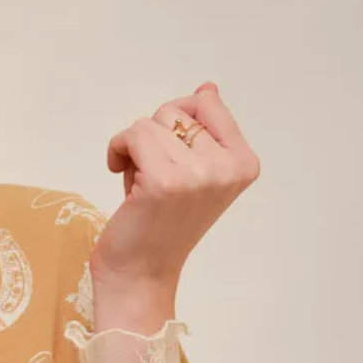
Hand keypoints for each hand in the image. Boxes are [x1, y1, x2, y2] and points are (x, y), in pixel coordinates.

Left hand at [92, 83, 260, 288]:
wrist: (140, 274)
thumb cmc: (160, 222)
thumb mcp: (192, 169)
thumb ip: (203, 130)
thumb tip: (209, 88)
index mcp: (244, 163)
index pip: (207, 102)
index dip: (177, 120)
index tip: (171, 153)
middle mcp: (228, 168)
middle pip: (175, 111)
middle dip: (154, 137)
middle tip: (153, 176)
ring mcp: (199, 174)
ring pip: (150, 123)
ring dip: (134, 148)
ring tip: (140, 182)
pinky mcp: (164, 181)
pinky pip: (132, 136)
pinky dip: (117, 150)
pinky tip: (118, 174)